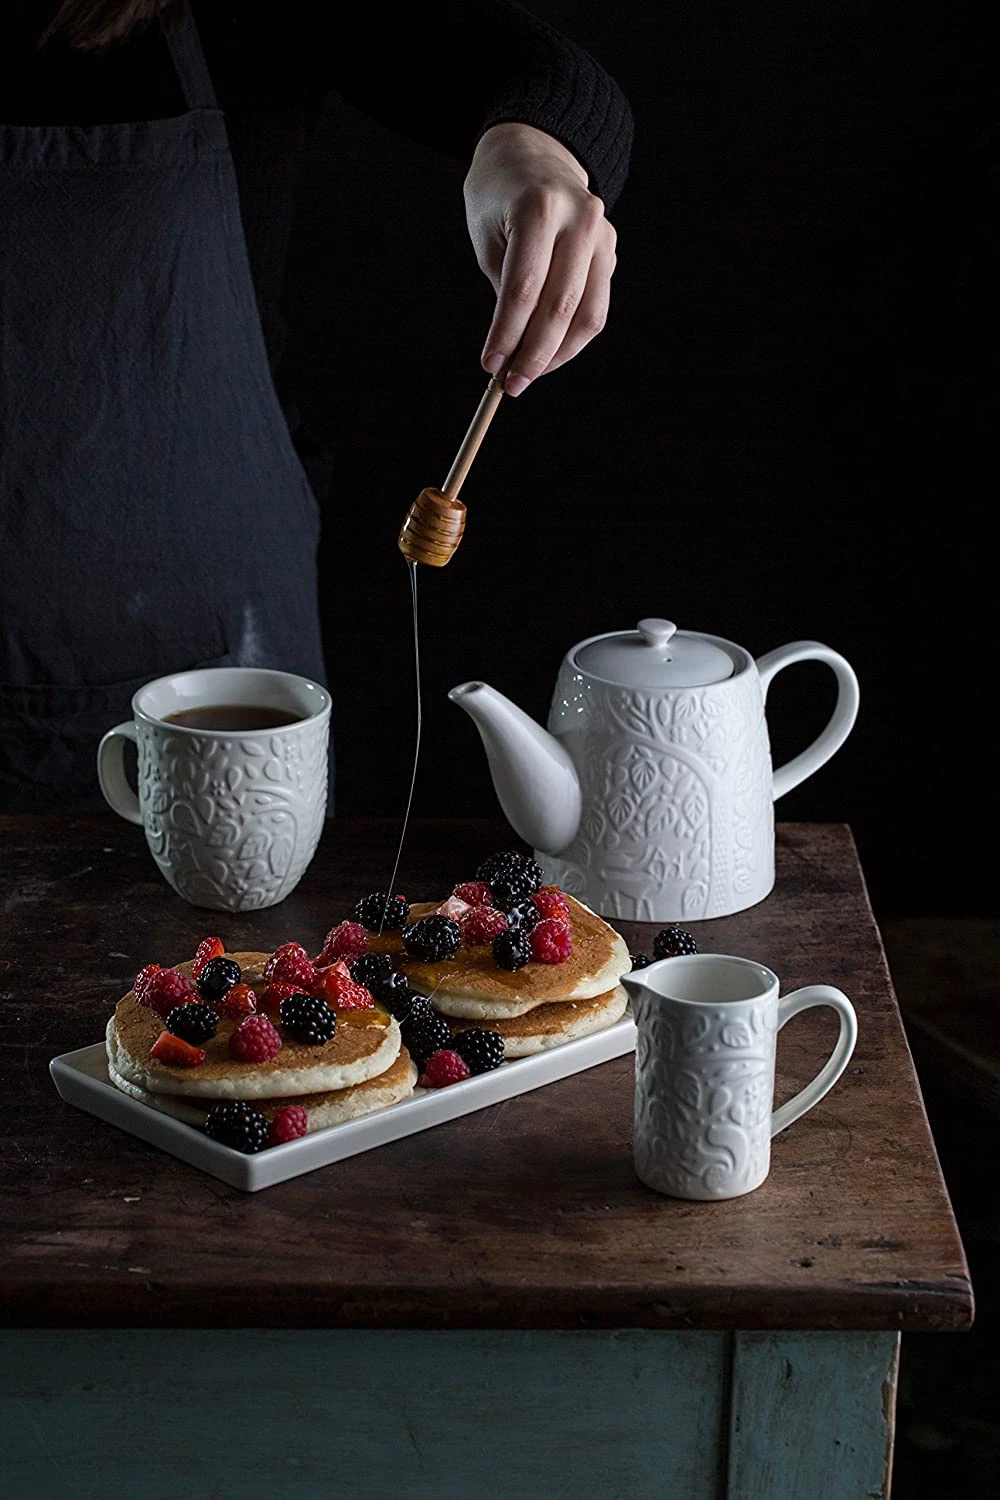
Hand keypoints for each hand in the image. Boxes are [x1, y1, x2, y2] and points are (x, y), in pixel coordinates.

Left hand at [463, 123, 617, 395]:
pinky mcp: (611, 251)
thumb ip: (506, 290)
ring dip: (558, 354)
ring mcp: (602, 235)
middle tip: (511, 385)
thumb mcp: (488, 236)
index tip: (490, 367)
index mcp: (539, 207)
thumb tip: (515, 353)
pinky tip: (548, 352)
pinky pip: (595, 308)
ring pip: (587, 314)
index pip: (524, 287)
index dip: (507, 334)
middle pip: (560, 306)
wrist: (535, 152)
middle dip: (533, 354)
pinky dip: (571, 338)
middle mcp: (580, 219)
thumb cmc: (499, 199)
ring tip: (529, 374)